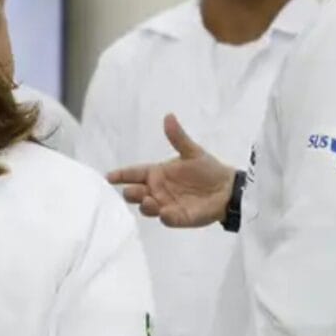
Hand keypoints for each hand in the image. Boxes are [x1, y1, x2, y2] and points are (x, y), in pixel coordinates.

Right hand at [106, 114, 234, 227]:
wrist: (226, 188)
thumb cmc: (207, 169)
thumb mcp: (191, 151)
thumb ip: (178, 137)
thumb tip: (169, 116)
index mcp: (157, 173)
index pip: (134, 173)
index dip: (121, 175)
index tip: (108, 177)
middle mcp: (157, 190)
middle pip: (136, 193)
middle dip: (131, 193)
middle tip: (131, 191)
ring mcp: (166, 205)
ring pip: (148, 208)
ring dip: (146, 205)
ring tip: (149, 201)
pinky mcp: (178, 217)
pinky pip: (168, 219)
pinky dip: (165, 217)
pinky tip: (166, 212)